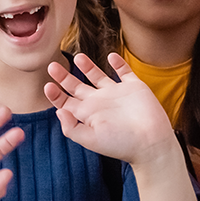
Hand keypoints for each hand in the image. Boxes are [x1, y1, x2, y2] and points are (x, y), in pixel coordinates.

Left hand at [44, 52, 175, 166]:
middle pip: (77, 86)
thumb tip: (59, 111)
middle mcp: (100, 102)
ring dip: (87, 66)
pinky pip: (124, 72)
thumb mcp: (91, 140)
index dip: (56, 95)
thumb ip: (72, 127)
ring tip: (78, 56)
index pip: (67, 102)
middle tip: (51, 66)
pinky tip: (111, 56)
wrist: (151, 143)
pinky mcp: (134, 87)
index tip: (48, 85)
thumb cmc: (121, 145)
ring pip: (98, 76)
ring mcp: (116, 93)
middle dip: (64, 76)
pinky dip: (118, 63)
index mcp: (88, 114)